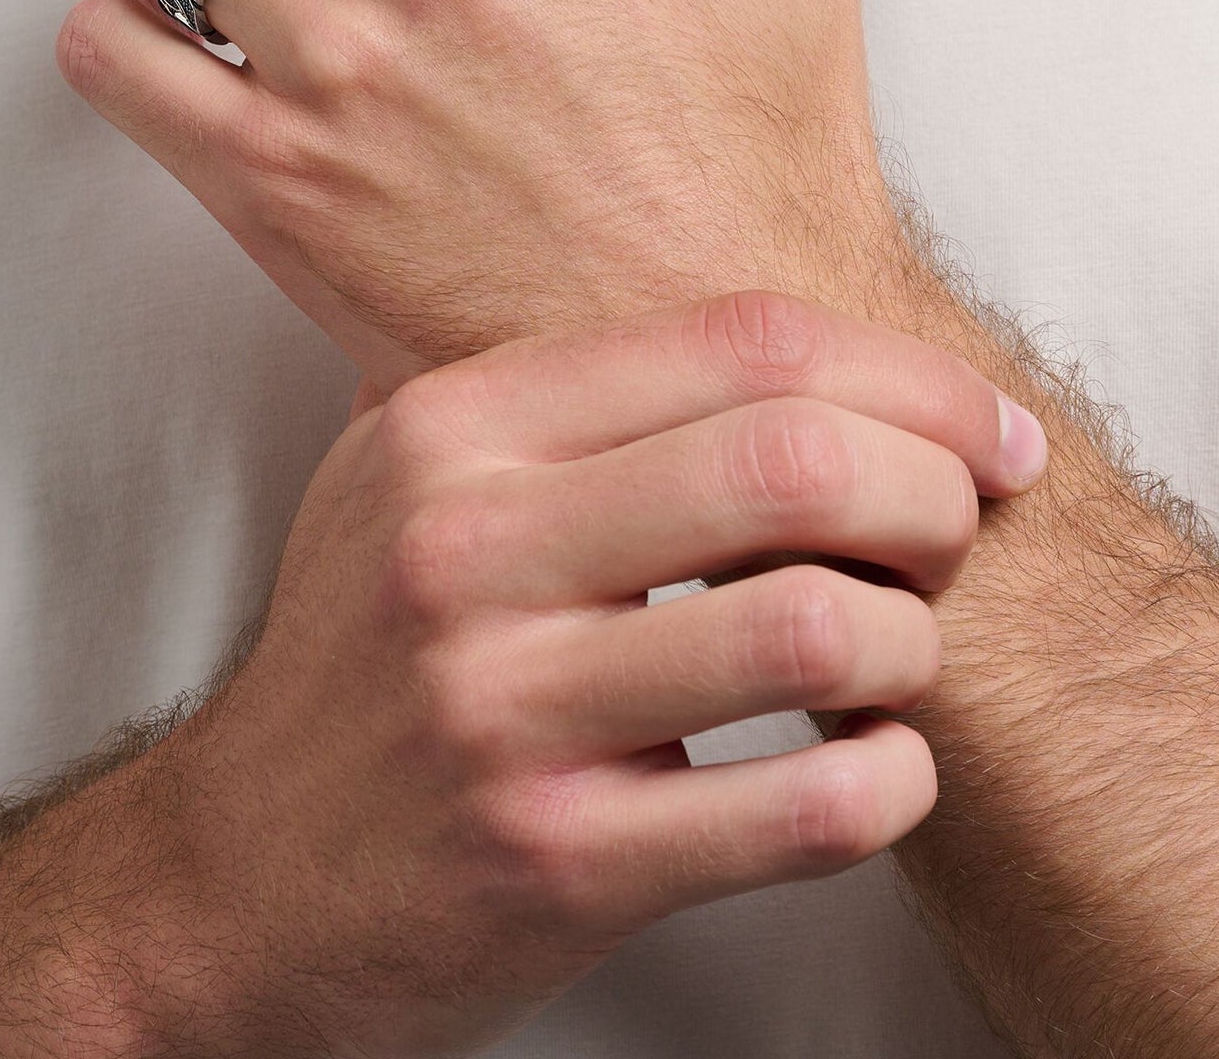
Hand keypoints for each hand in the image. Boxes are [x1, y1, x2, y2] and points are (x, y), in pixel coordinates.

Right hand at [154, 294, 1041, 1057]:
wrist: (236, 877)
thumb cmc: (359, 666)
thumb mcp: (407, 480)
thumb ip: (556, 398)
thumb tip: (787, 349)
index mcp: (453, 428)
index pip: (740, 341)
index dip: (905, 374)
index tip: (982, 428)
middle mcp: (467, 548)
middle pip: (792, 460)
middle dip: (933, 495)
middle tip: (956, 538)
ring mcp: (503, 708)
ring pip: (813, 627)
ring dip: (912, 644)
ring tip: (897, 658)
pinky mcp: (554, 859)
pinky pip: (805, 809)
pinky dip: (892, 782)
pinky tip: (874, 766)